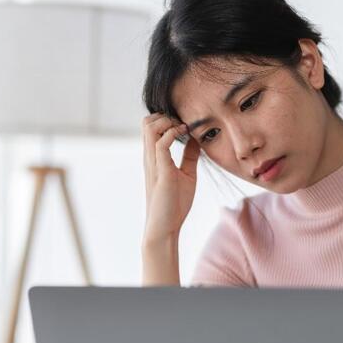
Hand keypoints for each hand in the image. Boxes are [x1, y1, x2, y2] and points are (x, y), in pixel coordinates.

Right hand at [142, 113, 201, 243]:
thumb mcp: (186, 174)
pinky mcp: (160, 171)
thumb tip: (196, 140)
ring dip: (168, 122)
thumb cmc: (174, 204)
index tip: (185, 123)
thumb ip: (189, 157)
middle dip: (166, 116)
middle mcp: (150, 157)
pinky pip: (161, 143)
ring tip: (183, 129)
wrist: (166, 227)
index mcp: (154, 157)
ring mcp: (153, 163)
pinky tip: (185, 136)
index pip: (150, 126)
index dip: (166, 118)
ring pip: (150, 127)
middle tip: (183, 124)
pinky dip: (173, 134)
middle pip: (147, 121)